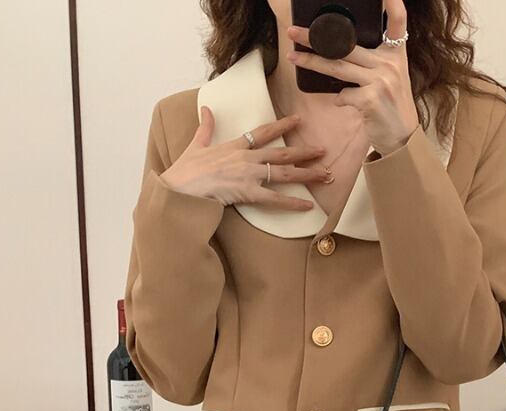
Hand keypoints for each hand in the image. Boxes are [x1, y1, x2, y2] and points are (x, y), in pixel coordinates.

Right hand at [160, 106, 330, 208]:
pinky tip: (309, 205)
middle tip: (323, 151)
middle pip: (282, 152)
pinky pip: (275, 199)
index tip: (298, 120)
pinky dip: (293, 203)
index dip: (282, 125)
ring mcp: (249, 175)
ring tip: (326, 175)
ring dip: (307, 174)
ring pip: (284, 173)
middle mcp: (246, 158)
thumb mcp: (195, 145)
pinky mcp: (247, 193)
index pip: (263, 132)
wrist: (179, 189)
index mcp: (234, 146)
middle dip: (305, 152)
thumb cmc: (184, 171)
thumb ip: (205, 127)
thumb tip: (206, 110)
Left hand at [286, 0, 417, 156]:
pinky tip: (344, 103)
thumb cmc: (390, 106)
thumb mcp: (390, 77)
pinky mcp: (370, 99)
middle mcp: (389, 63)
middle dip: (316, 37)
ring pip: (338, 66)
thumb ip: (372, 62)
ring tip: (294, 56)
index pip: (398, 22)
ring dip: (312, 62)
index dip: (393, 3)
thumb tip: (338, 52)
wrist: (401, 137)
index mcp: (396, 54)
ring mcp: (380, 80)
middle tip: (294, 32)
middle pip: (347, 45)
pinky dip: (339, 99)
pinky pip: (343, 94)